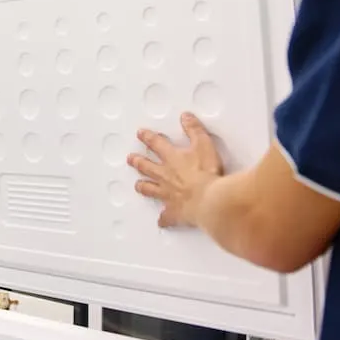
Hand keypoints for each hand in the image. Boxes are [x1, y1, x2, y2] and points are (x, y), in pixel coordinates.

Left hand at [128, 113, 223, 228]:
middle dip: (138, 162)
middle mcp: (165, 176)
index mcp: (172, 159)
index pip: (156, 144)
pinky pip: (166, 217)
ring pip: (150, 189)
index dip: (148, 138)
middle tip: (131, 159)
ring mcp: (167, 194)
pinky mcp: (174, 211)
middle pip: (147, 167)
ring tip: (138, 185)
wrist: (208, 200)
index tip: (140, 134)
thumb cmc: (206, 173)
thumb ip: (194, 130)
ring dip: (143, 186)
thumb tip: (186, 117)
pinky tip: (160, 221)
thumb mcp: (204, 145)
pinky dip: (163, 219)